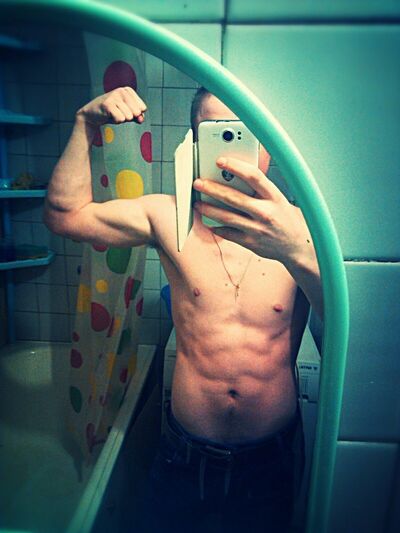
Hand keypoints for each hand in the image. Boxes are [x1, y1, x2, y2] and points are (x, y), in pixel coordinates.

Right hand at [75, 86, 146, 126]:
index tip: (125, 111)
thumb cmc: (112, 113)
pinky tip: (109, 115)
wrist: (92, 114)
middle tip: (118, 113)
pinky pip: (121, 119)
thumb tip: (141, 119)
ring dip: (121, 119)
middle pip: (137, 112)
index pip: (143, 108)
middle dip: (129, 117)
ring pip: (129, 117)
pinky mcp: (108, 104)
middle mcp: (122, 91)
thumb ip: (138, 116)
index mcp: (128, 90)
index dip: (136, 114)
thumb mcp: (127, 113)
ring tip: (113, 114)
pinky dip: (116, 121)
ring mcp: (114, 96)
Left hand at [192, 156, 312, 265]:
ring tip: (198, 203)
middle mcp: (266, 212)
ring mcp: (258, 229)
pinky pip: (228, 234)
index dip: (235, 167)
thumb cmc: (286, 219)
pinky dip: (216, 227)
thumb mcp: (279, 199)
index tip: (220, 161)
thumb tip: (233, 176)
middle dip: (212, 189)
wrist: (297, 246)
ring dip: (209, 209)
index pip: (253, 177)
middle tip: (198, 183)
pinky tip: (209, 222)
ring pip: (227, 217)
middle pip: (234, 197)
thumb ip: (260, 189)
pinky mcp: (251, 242)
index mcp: (274, 197)